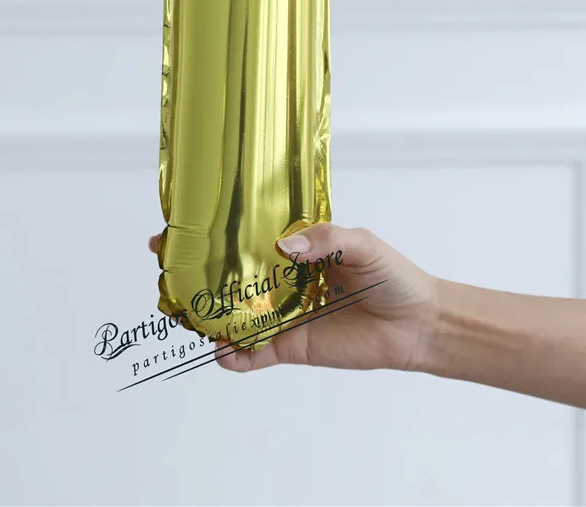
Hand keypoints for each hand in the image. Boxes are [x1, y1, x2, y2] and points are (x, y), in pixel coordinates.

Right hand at [148, 223, 437, 373]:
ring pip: (233, 316)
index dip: (211, 233)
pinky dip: (233, 356)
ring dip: (206, 316)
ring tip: (185, 313)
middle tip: (168, 271)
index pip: (243, 237)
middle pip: (227, 276)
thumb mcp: (360, 243)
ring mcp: (281, 314)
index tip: (176, 229)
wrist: (417, 323)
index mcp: (292, 249)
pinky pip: (253, 353)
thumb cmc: (391, 275)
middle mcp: (279, 280)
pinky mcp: (290, 346)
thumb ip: (324, 239)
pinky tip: (221, 352)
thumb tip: (284, 246)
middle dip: (194, 274)